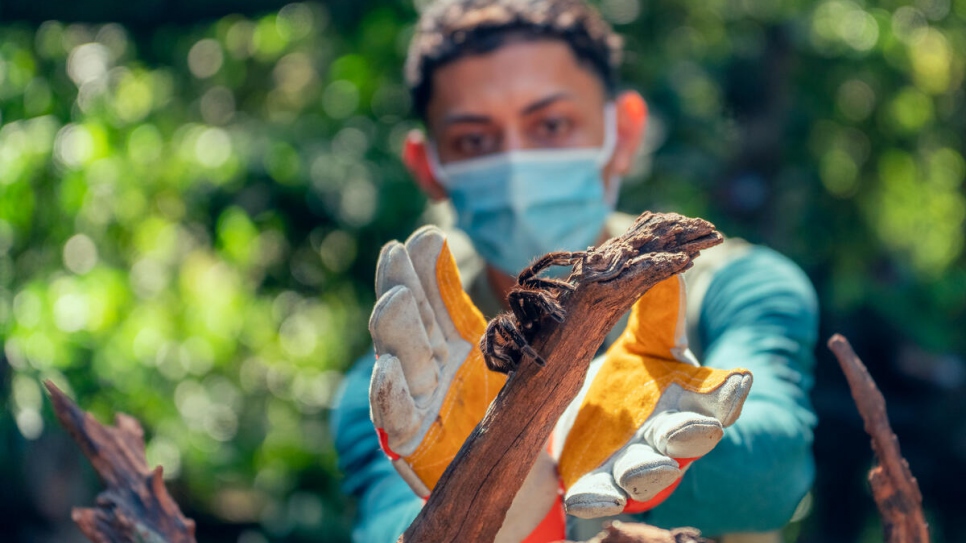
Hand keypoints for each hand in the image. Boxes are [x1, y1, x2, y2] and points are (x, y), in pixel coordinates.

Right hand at [368, 226, 563, 541]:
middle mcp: (429, 363)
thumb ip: (533, 322)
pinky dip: (391, 394)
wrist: (510, 478)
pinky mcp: (410, 438)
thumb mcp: (529, 359)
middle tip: (401, 252)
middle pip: (410, 318)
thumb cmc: (516, 412)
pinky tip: (393, 371)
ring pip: (396, 357)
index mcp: (454, 341)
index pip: (435, 297)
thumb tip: (572, 269)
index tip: (429, 238)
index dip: (427, 268)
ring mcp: (417, 398)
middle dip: (403, 284)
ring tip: (396, 299)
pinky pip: (395, 416)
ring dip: (394, 328)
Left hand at [554, 275, 752, 517]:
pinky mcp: (599, 484)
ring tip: (642, 468)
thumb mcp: (642, 345)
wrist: (586, 428)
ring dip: (649, 472)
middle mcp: (668, 435)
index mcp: (686, 399)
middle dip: (692, 435)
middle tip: (696, 428)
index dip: (730, 394)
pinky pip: (600, 496)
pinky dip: (594, 498)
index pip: (718, 398)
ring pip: (649, 473)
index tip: (739, 381)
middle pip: (690, 439)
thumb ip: (658, 309)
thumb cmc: (629, 382)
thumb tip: (672, 261)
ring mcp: (635, 464)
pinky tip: (580, 498)